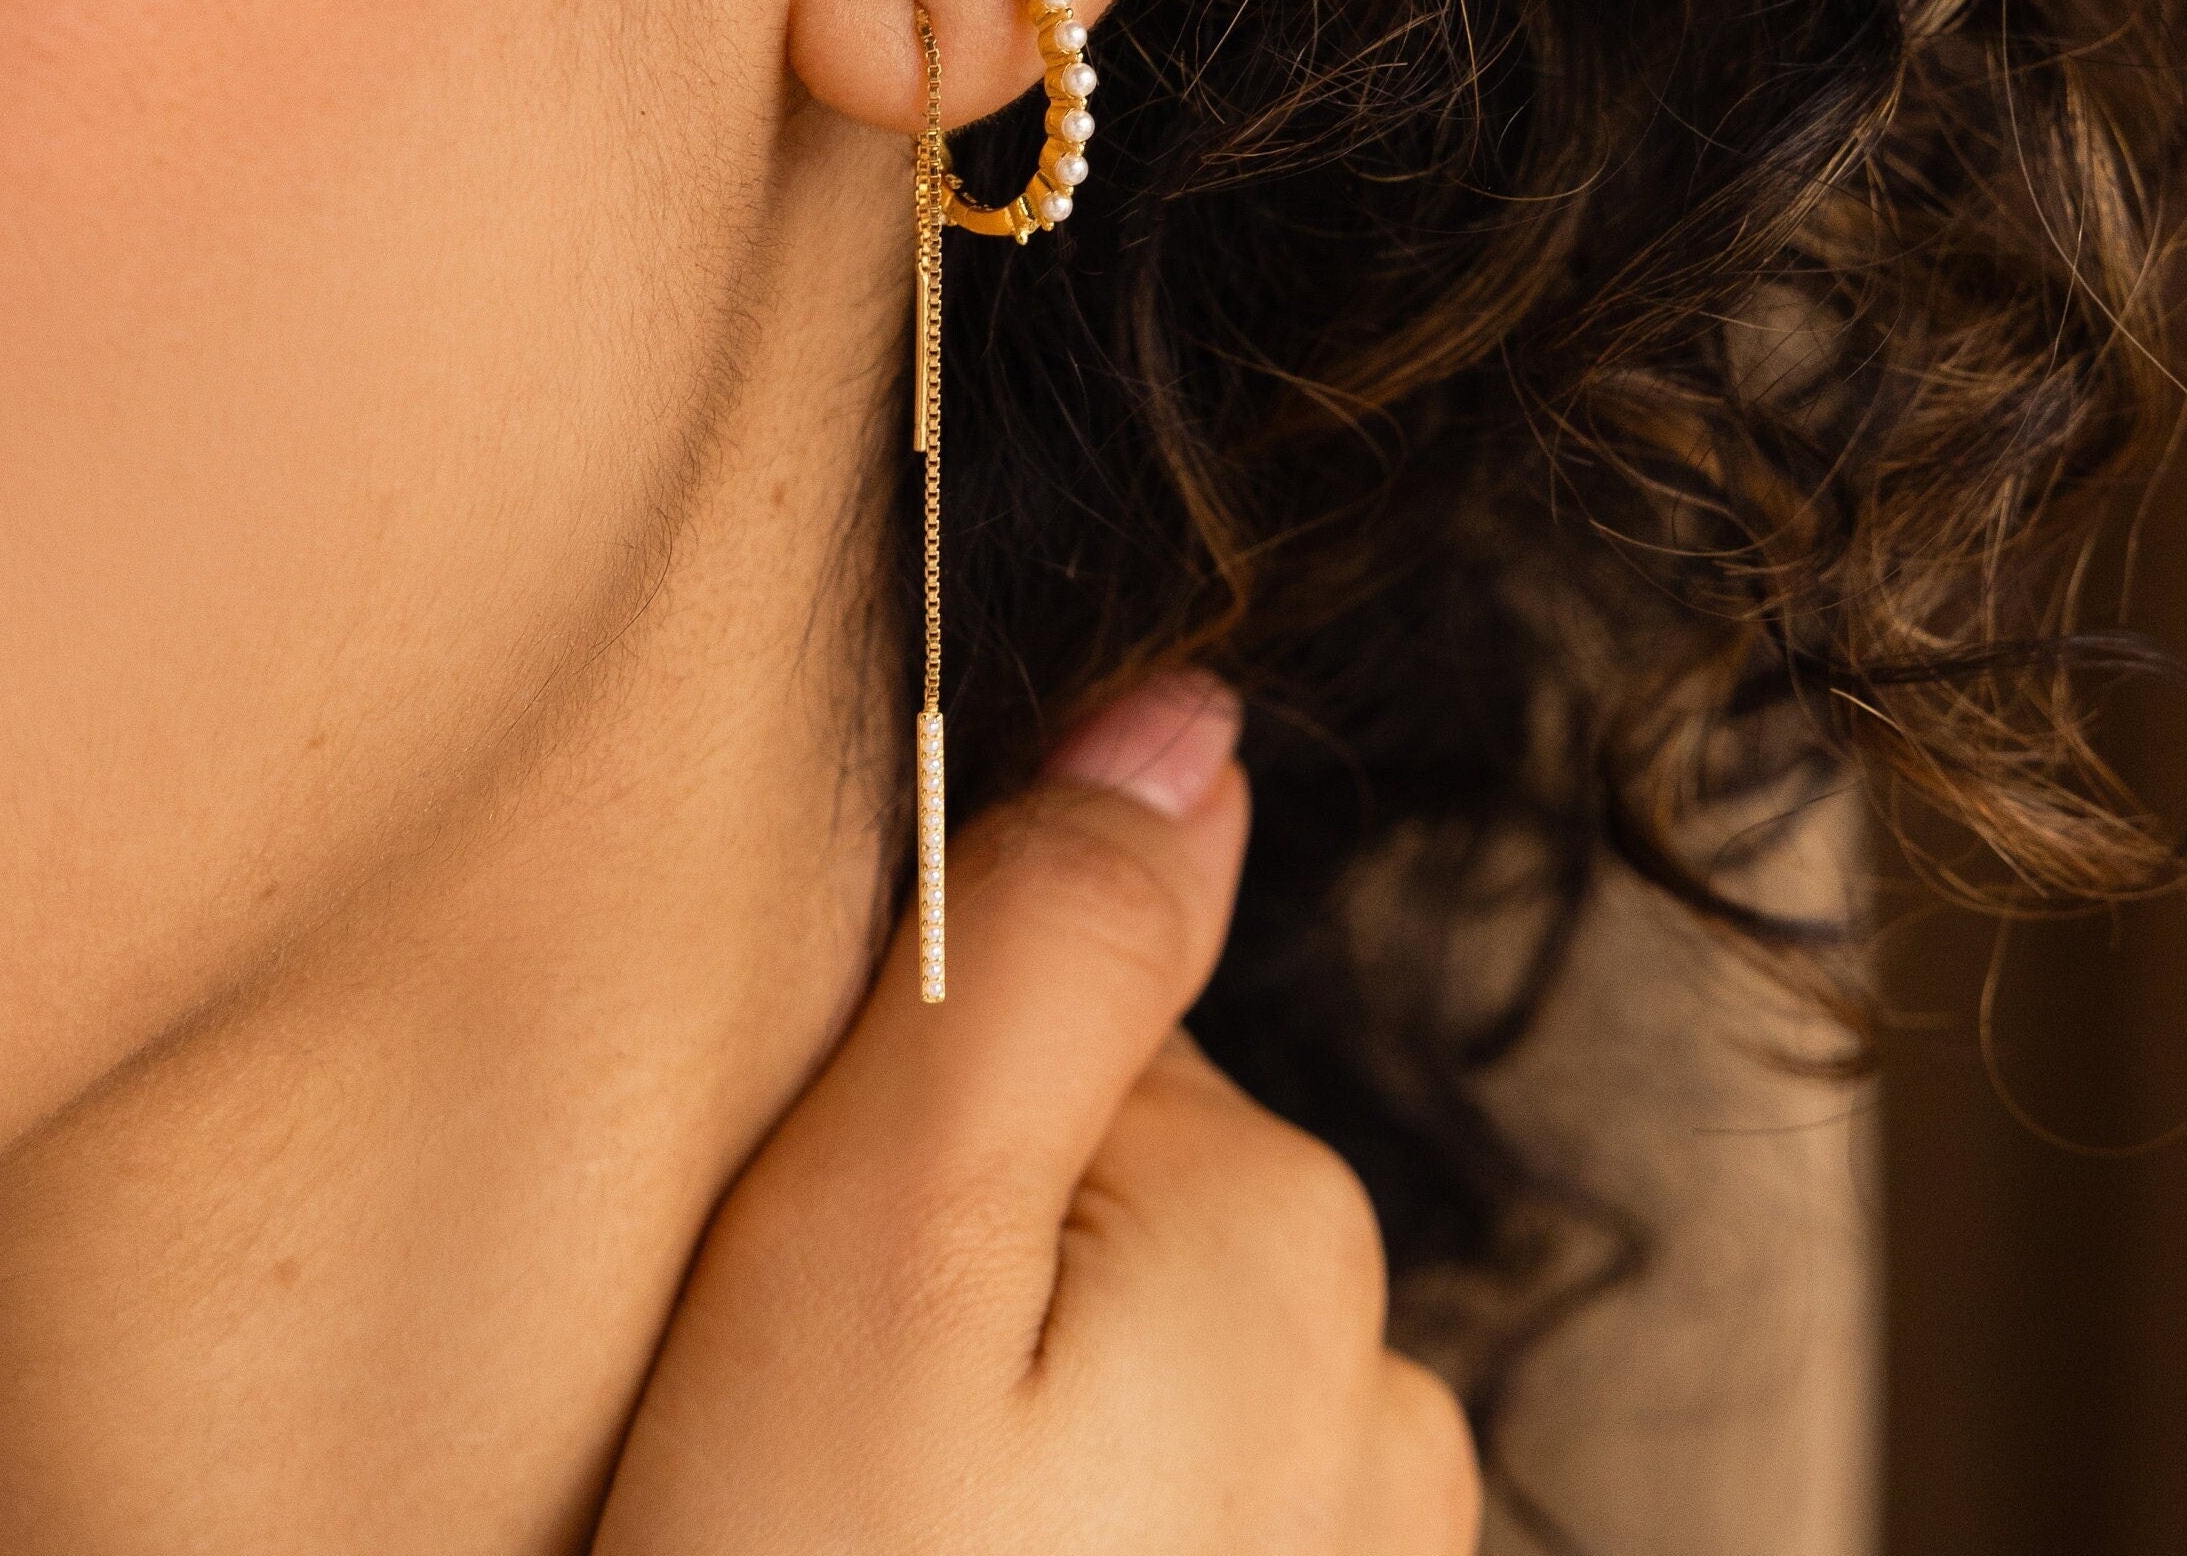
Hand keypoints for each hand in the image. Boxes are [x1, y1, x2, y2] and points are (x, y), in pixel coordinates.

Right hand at [595, 673, 1481, 1555]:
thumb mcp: (866, 1258)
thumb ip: (1030, 961)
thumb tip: (1189, 714)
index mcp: (1285, 1222)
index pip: (1062, 1029)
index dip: (894, 1125)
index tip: (800, 1275)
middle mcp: (1385, 1378)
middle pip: (1110, 1191)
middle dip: (963, 1275)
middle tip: (809, 1440)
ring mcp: (1369, 1550)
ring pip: (1129, 1365)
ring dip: (1010, 1424)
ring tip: (868, 1538)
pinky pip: (1165, 1514)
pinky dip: (1064, 1536)